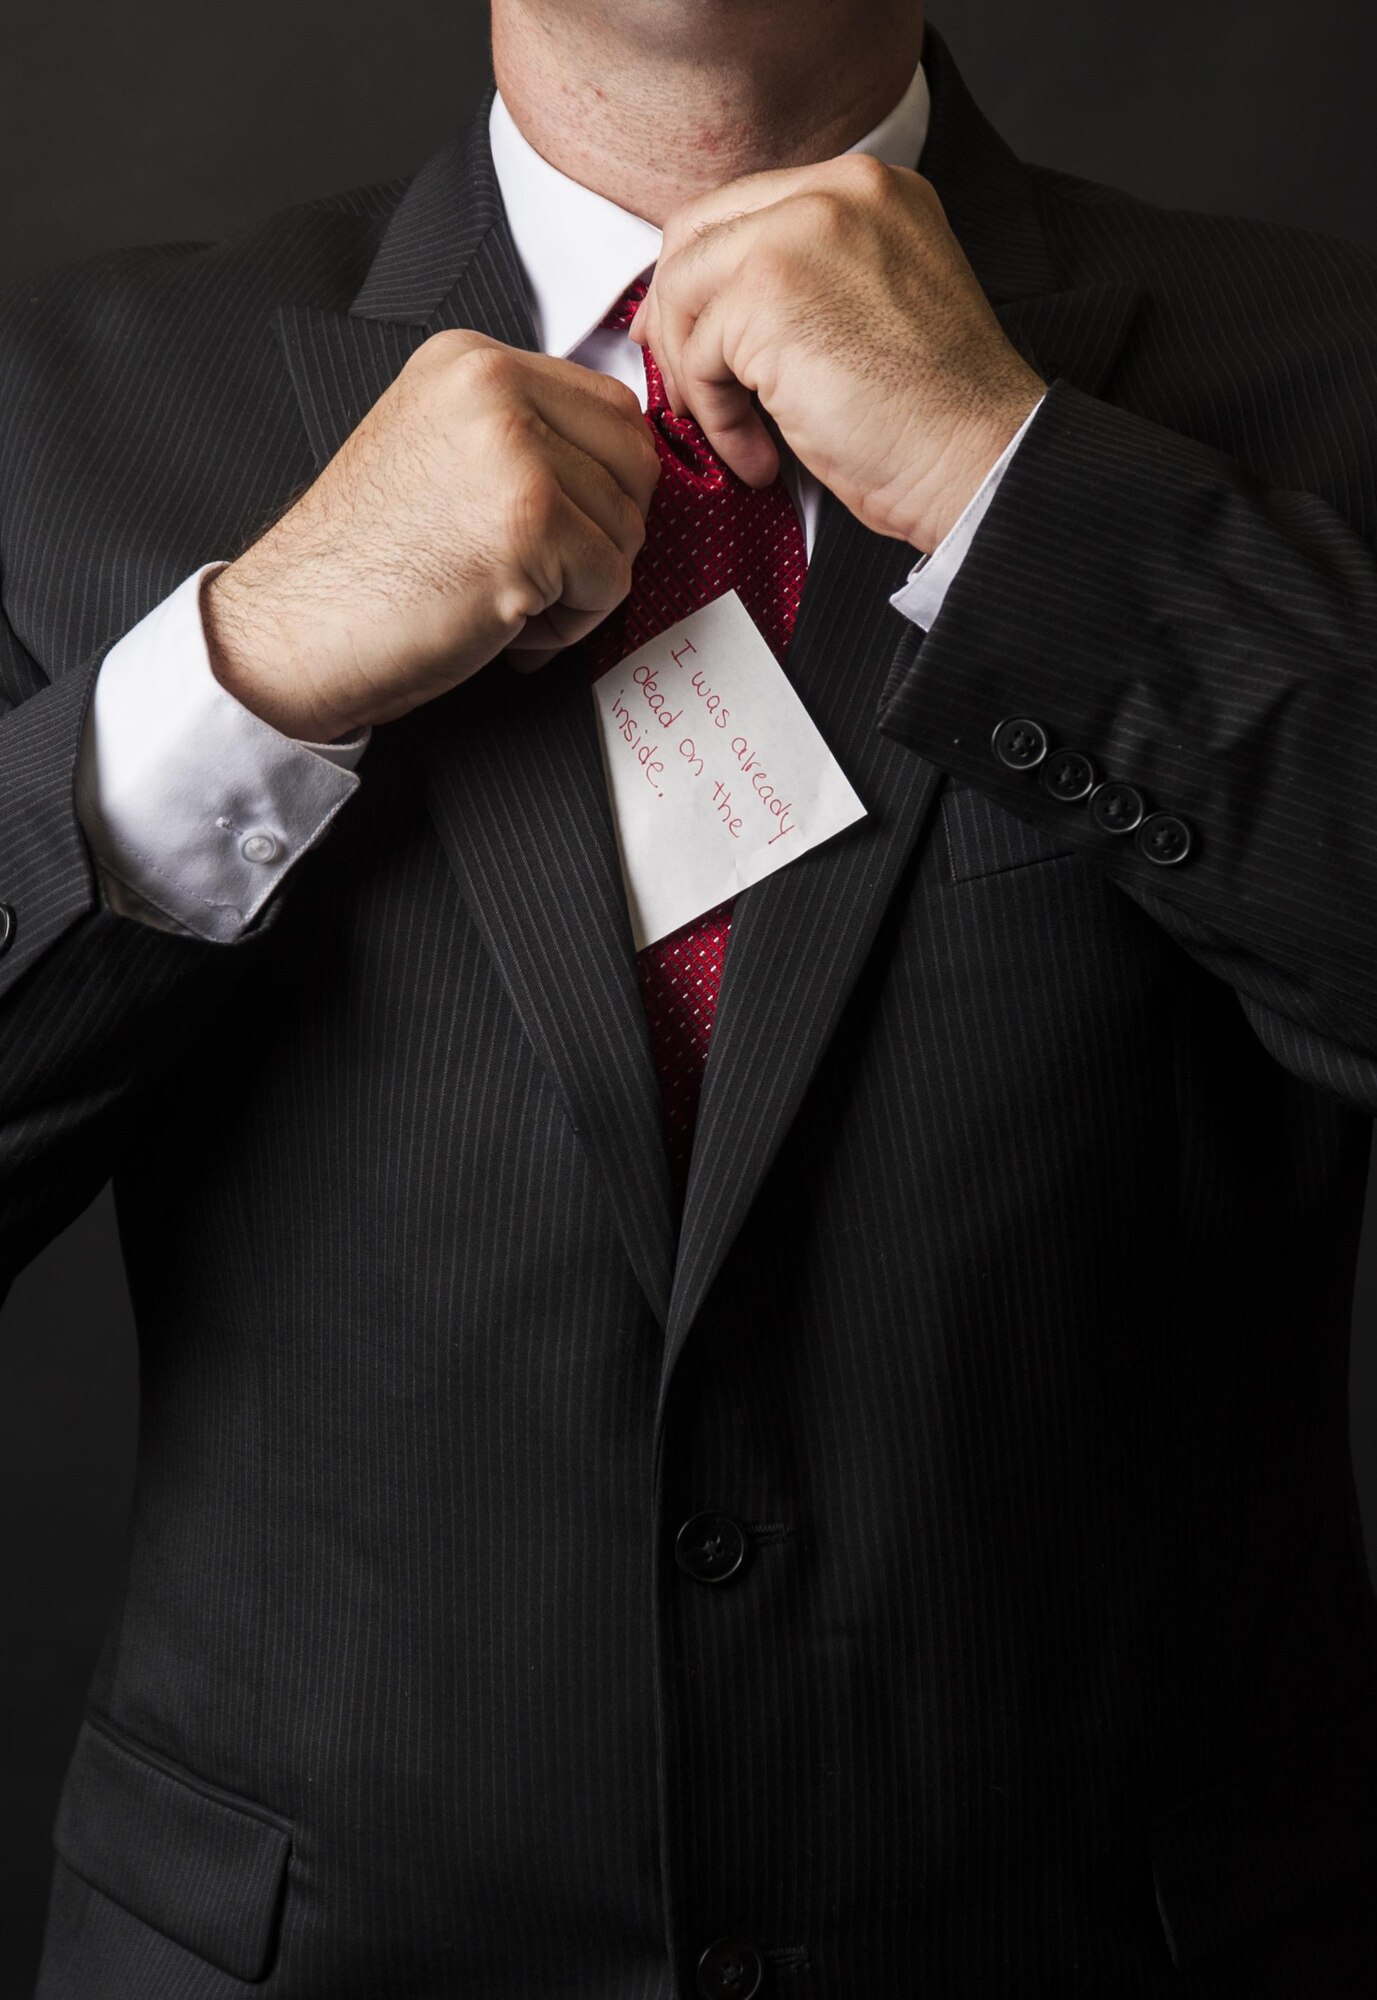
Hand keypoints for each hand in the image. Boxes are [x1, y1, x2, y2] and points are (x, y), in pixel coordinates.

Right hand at [203, 332, 661, 740]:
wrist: (289, 629)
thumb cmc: (364, 568)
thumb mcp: (441, 456)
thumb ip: (523, 439)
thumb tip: (621, 467)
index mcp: (470, 361)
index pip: (612, 408)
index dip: (605, 488)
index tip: (555, 534)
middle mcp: (492, 386)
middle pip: (636, 461)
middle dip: (605, 534)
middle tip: (539, 575)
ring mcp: (512, 451)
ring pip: (628, 527)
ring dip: (584, 589)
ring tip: (506, 602)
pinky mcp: (527, 523)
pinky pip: (611, 582)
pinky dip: (571, 625)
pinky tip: (505, 627)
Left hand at [628, 152, 1044, 553]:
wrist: (980, 457)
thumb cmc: (937, 414)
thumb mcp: (875, 305)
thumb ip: (807, 279)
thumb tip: (713, 306)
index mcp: (869, 188)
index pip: (746, 209)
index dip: (701, 275)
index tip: (689, 333)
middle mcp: (836, 192)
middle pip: (698, 235)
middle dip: (674, 319)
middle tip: (682, 385)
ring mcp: (798, 233)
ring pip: (684, 293)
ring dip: (695, 378)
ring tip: (736, 435)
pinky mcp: (766, 293)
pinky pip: (699, 358)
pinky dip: (717, 420)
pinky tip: (759, 458)